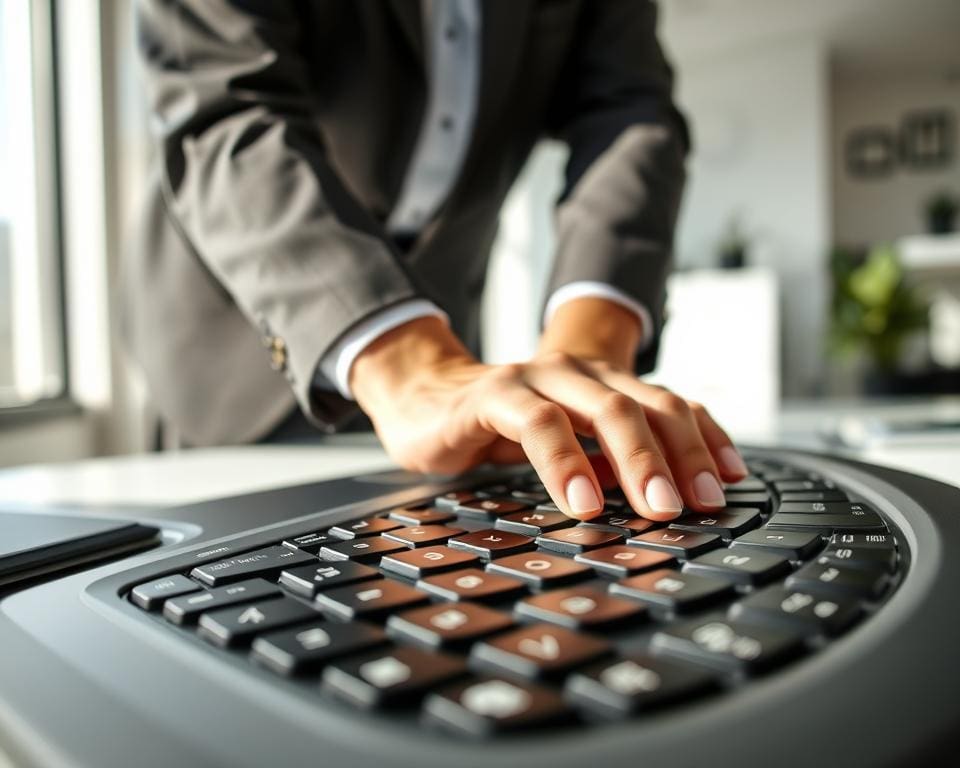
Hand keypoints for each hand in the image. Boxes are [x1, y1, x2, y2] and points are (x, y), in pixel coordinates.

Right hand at [350, 311, 746, 521]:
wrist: (422, 400)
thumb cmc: (498, 431)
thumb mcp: (567, 447)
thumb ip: (609, 461)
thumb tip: (664, 500)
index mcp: (602, 384)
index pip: (670, 404)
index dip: (707, 440)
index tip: (733, 484)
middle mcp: (578, 373)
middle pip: (650, 405)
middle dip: (683, 456)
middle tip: (703, 505)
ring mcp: (538, 378)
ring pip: (605, 409)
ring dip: (639, 460)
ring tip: (659, 508)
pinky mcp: (494, 394)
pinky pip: (540, 424)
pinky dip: (566, 462)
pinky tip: (583, 501)